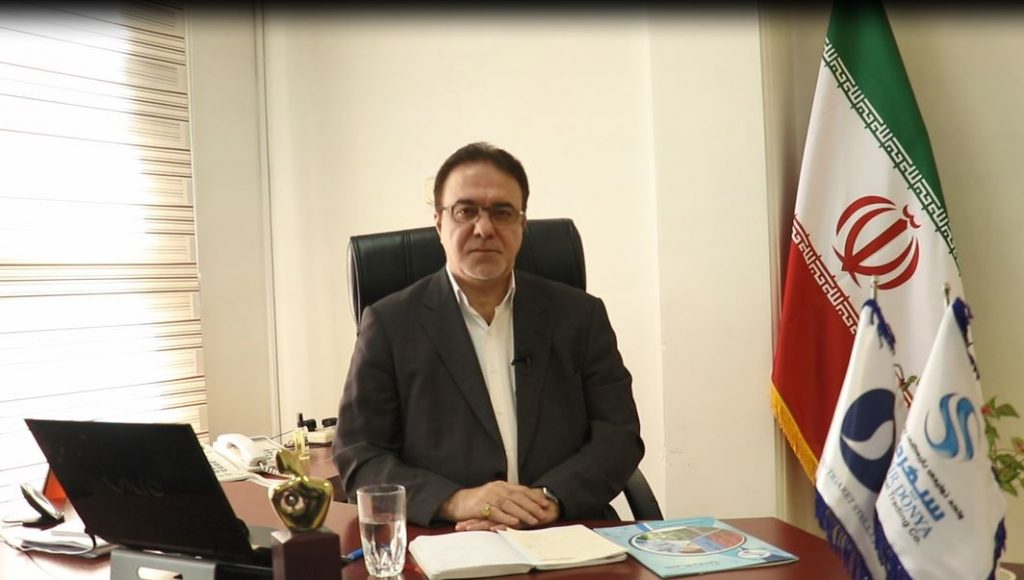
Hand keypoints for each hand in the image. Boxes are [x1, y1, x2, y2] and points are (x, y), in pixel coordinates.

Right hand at [438, 481, 554, 528]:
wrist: (456, 502)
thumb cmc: (477, 500)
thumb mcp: (494, 495)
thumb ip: (508, 497)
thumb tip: (526, 500)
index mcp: (501, 485)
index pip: (521, 490)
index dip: (534, 497)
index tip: (545, 503)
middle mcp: (496, 489)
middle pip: (517, 497)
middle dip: (532, 505)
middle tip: (543, 513)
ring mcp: (488, 497)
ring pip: (508, 504)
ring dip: (522, 512)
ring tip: (533, 519)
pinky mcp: (480, 506)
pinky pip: (495, 512)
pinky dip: (506, 517)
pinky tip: (514, 522)